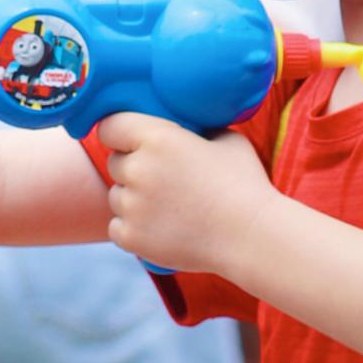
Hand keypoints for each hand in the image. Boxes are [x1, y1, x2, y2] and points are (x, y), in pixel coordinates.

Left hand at [94, 113, 274, 273]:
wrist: (252, 236)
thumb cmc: (245, 185)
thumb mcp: (226, 139)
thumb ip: (195, 130)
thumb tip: (184, 128)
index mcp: (157, 139)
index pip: (110, 126)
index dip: (119, 132)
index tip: (128, 140)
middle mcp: (138, 169)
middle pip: (115, 162)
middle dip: (132, 167)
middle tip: (162, 179)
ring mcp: (131, 206)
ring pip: (116, 196)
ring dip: (133, 199)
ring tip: (169, 207)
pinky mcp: (130, 237)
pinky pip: (117, 226)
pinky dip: (133, 228)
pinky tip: (162, 228)